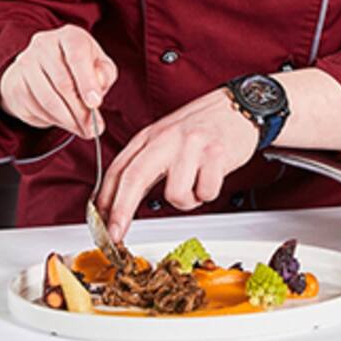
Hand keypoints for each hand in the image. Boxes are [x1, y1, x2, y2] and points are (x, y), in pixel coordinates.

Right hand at [0, 24, 116, 138]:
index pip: (77, 56)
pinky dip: (51, 120)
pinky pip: (34, 108)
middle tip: (93, 129)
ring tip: (81, 129)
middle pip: (62, 83)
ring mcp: (25, 63)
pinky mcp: (14, 83)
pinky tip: (63, 121)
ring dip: (67, 120)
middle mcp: (44, 44)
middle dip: (80, 111)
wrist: (43, 66)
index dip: (87, 82)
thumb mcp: (99, 65)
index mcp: (69, 35)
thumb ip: (104, 75)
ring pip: (47, 99)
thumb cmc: (79, 66)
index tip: (95, 104)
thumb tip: (95, 94)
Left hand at [97, 88, 258, 241]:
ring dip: (187, 200)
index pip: (119, 168)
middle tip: (115, 234)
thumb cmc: (203, 124)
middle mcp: (168, 138)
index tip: (100, 221)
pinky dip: (208, 193)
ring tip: (196, 184)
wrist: (240, 105)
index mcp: (151, 135)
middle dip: (120, 212)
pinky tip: (212, 176)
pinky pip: (205, 192)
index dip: (105, 199)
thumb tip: (120, 198)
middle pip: (134, 178)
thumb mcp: (166, 135)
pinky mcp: (216, 155)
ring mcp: (192, 146)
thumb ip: (145, 161)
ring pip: (175, 194)